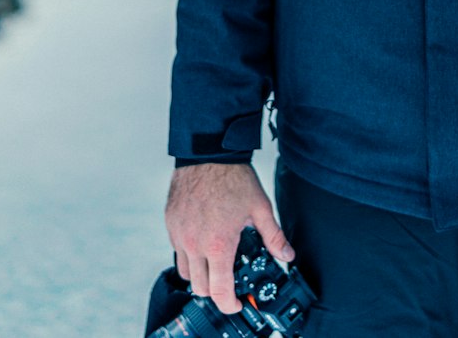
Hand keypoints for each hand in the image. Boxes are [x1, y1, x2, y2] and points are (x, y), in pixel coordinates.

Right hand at [165, 162, 294, 314]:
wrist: (209, 152)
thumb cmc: (234, 178)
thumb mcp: (261, 207)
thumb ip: (274, 237)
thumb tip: (286, 255)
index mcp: (218, 245)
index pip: (219, 291)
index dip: (229, 304)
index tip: (236, 303)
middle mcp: (195, 244)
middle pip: (200, 288)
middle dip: (215, 291)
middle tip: (228, 282)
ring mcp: (179, 234)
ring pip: (185, 272)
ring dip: (200, 274)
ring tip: (215, 261)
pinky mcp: (171, 224)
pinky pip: (177, 250)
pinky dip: (188, 254)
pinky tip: (203, 240)